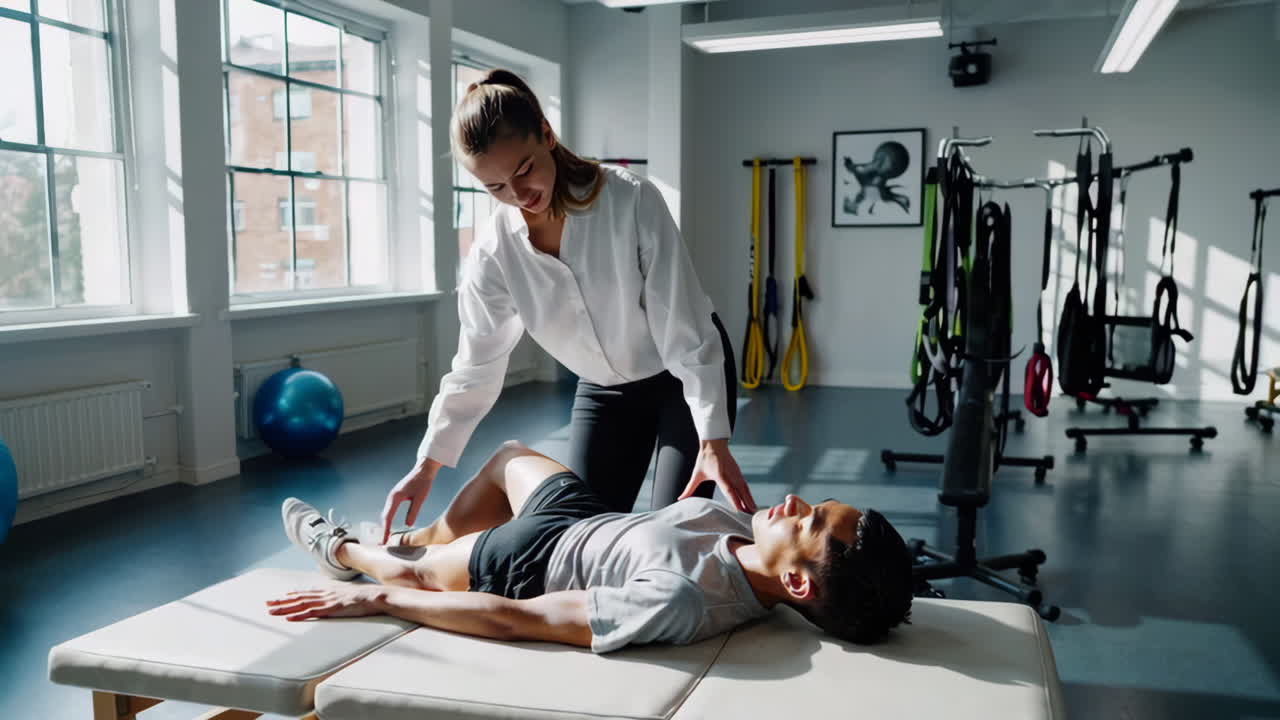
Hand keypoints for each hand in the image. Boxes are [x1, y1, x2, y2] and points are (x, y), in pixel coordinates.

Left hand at [265, 585, 384, 621]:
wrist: (377, 596)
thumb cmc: (365, 598)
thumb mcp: (348, 594)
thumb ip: (337, 596)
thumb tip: (332, 599)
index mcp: (329, 590)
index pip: (305, 592)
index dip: (291, 595)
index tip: (279, 597)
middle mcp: (325, 594)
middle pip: (299, 597)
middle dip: (282, 601)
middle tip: (267, 603)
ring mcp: (328, 601)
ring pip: (302, 605)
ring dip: (286, 608)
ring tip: (272, 610)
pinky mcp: (332, 609)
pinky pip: (312, 613)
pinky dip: (299, 615)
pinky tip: (290, 618)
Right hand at [380, 458, 441, 543]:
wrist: (424, 470)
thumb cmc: (423, 482)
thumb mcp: (420, 498)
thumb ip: (413, 512)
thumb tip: (408, 525)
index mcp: (395, 497)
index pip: (388, 518)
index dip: (386, 531)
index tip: (385, 541)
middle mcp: (391, 497)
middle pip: (384, 517)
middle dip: (383, 530)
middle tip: (383, 543)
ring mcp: (393, 496)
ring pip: (386, 513)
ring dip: (385, 525)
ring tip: (386, 537)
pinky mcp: (396, 496)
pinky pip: (389, 510)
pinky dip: (388, 519)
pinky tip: (390, 525)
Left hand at [678, 439, 755, 512]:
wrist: (714, 444)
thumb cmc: (705, 459)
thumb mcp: (697, 474)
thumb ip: (689, 488)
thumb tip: (680, 498)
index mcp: (720, 476)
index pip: (729, 491)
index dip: (735, 501)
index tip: (740, 511)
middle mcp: (731, 475)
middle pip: (740, 492)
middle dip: (746, 504)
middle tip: (750, 516)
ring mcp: (736, 473)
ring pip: (745, 489)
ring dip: (749, 499)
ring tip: (753, 511)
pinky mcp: (738, 472)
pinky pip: (745, 485)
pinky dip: (748, 493)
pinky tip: (750, 501)